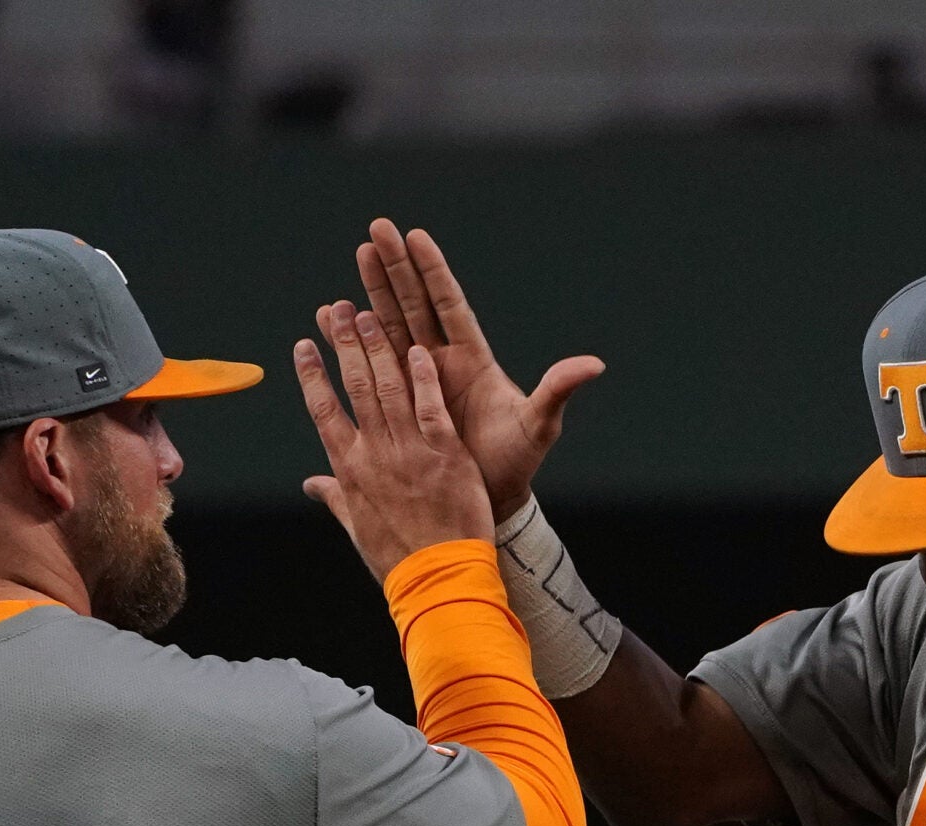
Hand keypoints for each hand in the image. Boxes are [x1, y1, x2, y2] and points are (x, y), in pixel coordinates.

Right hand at [294, 309, 493, 582]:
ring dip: (379, 348)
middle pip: (355, 388)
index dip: (313, 375)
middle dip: (345, 344)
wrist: (437, 580)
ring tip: (369, 313)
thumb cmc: (397, 558)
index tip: (303, 345)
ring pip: (390, 389)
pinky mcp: (445, 455)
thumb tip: (313, 487)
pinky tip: (418, 349)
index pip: (324, 411)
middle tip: (337, 309)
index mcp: (351, 470)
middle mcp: (376, 454)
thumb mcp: (358, 528)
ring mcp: (411, 451)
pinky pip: (432, 408)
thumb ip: (336, 498)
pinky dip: (425, 378)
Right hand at [332, 218, 603, 524]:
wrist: (488, 497)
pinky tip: (331, 315)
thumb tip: (594, 365)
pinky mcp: (399, 398)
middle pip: (415, 302)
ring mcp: (417, 377)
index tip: (416, 235)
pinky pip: (369, 362)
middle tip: (378, 228)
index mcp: (473, 358)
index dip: (433, 271)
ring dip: (371, 290)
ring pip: (389, 324)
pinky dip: (350, 339)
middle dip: (397, 266)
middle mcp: (442, 360)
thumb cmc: (515, 460)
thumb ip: (557, 390)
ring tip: (358, 253)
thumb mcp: (537, 425)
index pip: (449, 303)